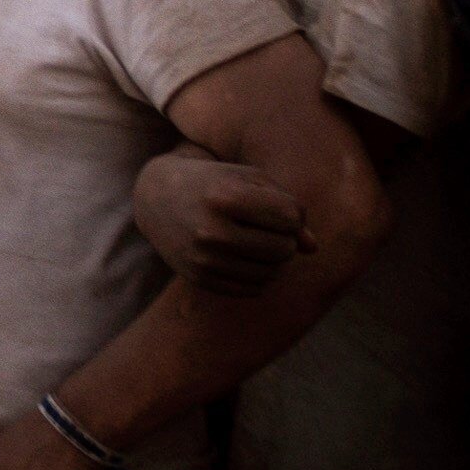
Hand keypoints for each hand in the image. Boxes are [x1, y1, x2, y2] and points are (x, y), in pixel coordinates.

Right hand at [133, 151, 313, 296]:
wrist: (156, 197)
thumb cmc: (214, 182)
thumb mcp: (249, 179)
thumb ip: (287, 206)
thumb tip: (313, 248)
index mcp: (225, 197)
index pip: (290, 217)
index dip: (291, 212)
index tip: (275, 205)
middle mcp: (212, 230)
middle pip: (284, 248)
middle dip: (284, 237)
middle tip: (266, 226)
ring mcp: (204, 259)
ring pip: (272, 273)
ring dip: (273, 259)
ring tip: (257, 240)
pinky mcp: (200, 279)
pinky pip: (253, 289)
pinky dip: (258, 275)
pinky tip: (245, 257)